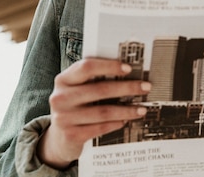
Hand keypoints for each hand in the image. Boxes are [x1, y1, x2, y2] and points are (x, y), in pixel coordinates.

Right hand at [37, 58, 151, 168]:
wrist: (58, 139)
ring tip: (141, 109)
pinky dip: (116, 123)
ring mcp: (64, 117)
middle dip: (127, 87)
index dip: (109, 66)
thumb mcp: (76, 90)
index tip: (129, 68)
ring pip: (103, 111)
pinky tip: (125, 120)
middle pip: (100, 89)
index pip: (86, 67)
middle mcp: (60, 97)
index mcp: (63, 80)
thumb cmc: (74, 107)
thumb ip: (92, 80)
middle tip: (145, 87)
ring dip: (126, 109)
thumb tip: (125, 71)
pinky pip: (100, 127)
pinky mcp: (71, 135)